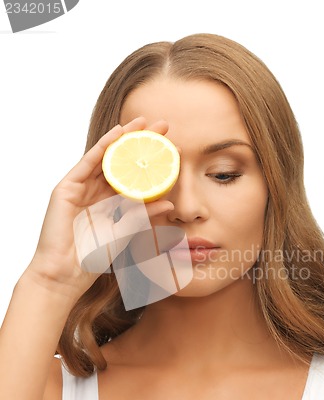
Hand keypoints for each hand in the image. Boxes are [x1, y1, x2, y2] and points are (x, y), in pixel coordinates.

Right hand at [26, 117, 173, 297]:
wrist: (67, 273)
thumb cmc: (94, 257)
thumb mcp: (126, 232)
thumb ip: (144, 216)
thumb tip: (168, 203)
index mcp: (110, 202)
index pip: (134, 175)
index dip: (152, 161)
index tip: (174, 148)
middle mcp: (96, 191)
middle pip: (122, 161)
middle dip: (142, 142)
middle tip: (163, 126)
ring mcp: (81, 187)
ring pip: (106, 157)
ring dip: (124, 138)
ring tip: (144, 122)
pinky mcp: (67, 187)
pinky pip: (88, 162)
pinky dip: (103, 146)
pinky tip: (118, 133)